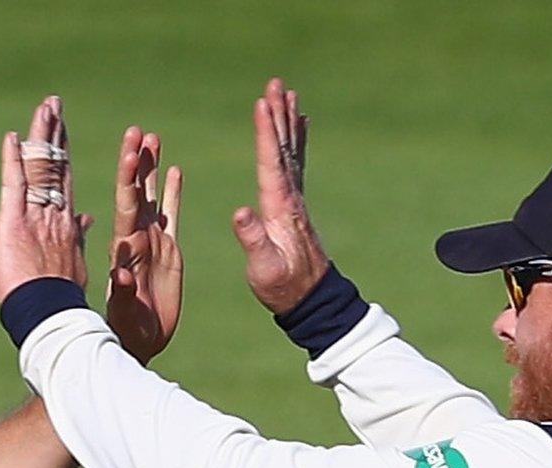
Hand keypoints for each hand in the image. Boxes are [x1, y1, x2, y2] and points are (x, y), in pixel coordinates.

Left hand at [0, 95, 91, 302]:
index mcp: (65, 223)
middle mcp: (54, 213)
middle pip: (55, 164)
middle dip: (55, 132)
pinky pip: (15, 184)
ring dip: (41, 135)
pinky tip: (13, 138)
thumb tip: (86, 218)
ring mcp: (37, 215)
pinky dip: (12, 160)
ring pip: (40, 166)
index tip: (62, 127)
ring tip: (45, 107)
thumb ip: (77, 235)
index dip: (61, 151)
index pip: (62, 179)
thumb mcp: (72, 261)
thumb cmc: (60, 298)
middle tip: (53, 103)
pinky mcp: (15, 222)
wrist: (50, 313)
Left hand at [105, 126, 182, 363]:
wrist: (140, 342)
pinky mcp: (169, 250)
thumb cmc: (127, 331)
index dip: (126, 177)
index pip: (125, 204)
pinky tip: (173, 169)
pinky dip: (172, 192)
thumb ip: (121, 292)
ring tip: (151, 137)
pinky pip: (170, 214)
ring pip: (152, 196)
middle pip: (135, 191)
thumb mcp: (123, 313)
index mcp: (124, 248)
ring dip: (150, 169)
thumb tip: (119, 273)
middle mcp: (136, 238)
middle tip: (136, 130)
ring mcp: (152, 241)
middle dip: (135, 161)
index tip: (127, 149)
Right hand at [231, 78, 330, 314]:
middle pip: (284, 148)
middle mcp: (290, 198)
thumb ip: (252, 239)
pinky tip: (299, 127)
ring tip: (287, 94)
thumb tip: (241, 211)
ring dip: (288, 122)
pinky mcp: (295, 207)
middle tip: (276, 84)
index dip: (266, 132)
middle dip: (278, 115)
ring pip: (291, 152)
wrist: (311, 299)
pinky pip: (296, 165)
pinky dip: (296, 142)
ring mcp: (295, 201)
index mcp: (279, 208)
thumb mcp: (263, 268)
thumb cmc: (283, 287)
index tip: (262, 103)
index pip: (270, 162)